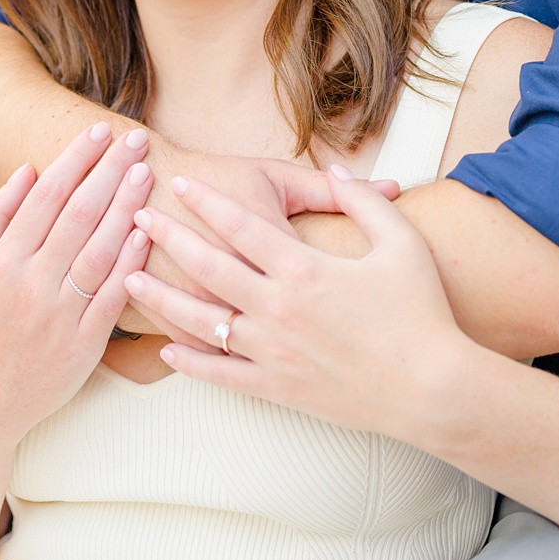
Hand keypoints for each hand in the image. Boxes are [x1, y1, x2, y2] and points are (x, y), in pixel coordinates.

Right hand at [0, 125, 150, 332]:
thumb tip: (25, 171)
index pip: (44, 198)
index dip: (75, 160)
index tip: (99, 130)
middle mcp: (28, 286)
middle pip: (77, 216)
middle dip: (109, 171)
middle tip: (136, 138)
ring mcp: (57, 316)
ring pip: (99, 251)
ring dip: (126, 208)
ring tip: (147, 172)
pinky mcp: (83, 346)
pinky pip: (113, 298)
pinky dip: (131, 263)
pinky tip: (148, 232)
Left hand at [121, 167, 468, 443]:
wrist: (430, 388)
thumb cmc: (421, 313)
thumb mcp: (401, 244)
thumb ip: (365, 202)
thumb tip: (338, 172)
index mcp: (306, 270)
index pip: (241, 226)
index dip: (207, 201)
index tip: (180, 182)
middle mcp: (279, 309)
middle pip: (208, 267)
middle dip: (169, 239)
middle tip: (136, 217)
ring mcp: (272, 351)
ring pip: (200, 322)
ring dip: (160, 299)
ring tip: (129, 279)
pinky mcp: (276, 387)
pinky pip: (220, 374)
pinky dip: (189, 362)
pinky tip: (166, 351)